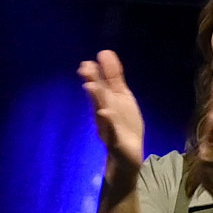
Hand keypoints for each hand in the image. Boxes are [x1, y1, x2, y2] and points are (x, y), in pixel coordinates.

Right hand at [77, 49, 144, 173]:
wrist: (126, 159)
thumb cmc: (124, 127)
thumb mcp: (122, 99)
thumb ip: (114, 78)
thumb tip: (105, 53)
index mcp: (112, 101)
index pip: (106, 82)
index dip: (104, 69)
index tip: (101, 54)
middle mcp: (106, 111)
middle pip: (99, 95)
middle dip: (94, 82)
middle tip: (86, 67)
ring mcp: (109, 127)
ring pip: (102, 110)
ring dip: (97, 99)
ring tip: (91, 86)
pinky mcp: (115, 142)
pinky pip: (111, 132)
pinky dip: (108, 122)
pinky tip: (105, 113)